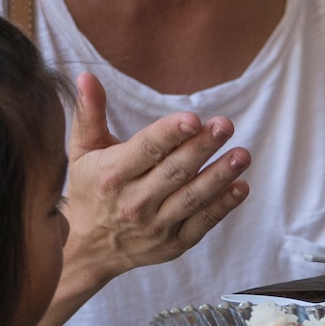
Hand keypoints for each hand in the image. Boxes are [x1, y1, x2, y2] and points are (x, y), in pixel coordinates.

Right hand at [62, 76, 251, 289]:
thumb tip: (86, 75)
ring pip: (192, 197)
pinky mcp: (173, 243)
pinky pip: (202, 223)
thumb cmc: (88, 191)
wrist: (87, 250)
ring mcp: (155, 225)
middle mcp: (133, 202)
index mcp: (111, 175)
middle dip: (202, 147)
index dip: (170, 134)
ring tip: (242, 155)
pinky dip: (223, 206)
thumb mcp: (81, 152)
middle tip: (225, 125)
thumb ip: (88, 114)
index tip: (193, 119)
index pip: (145, 150)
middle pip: (174, 171)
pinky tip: (241, 187)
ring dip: (219, 176)